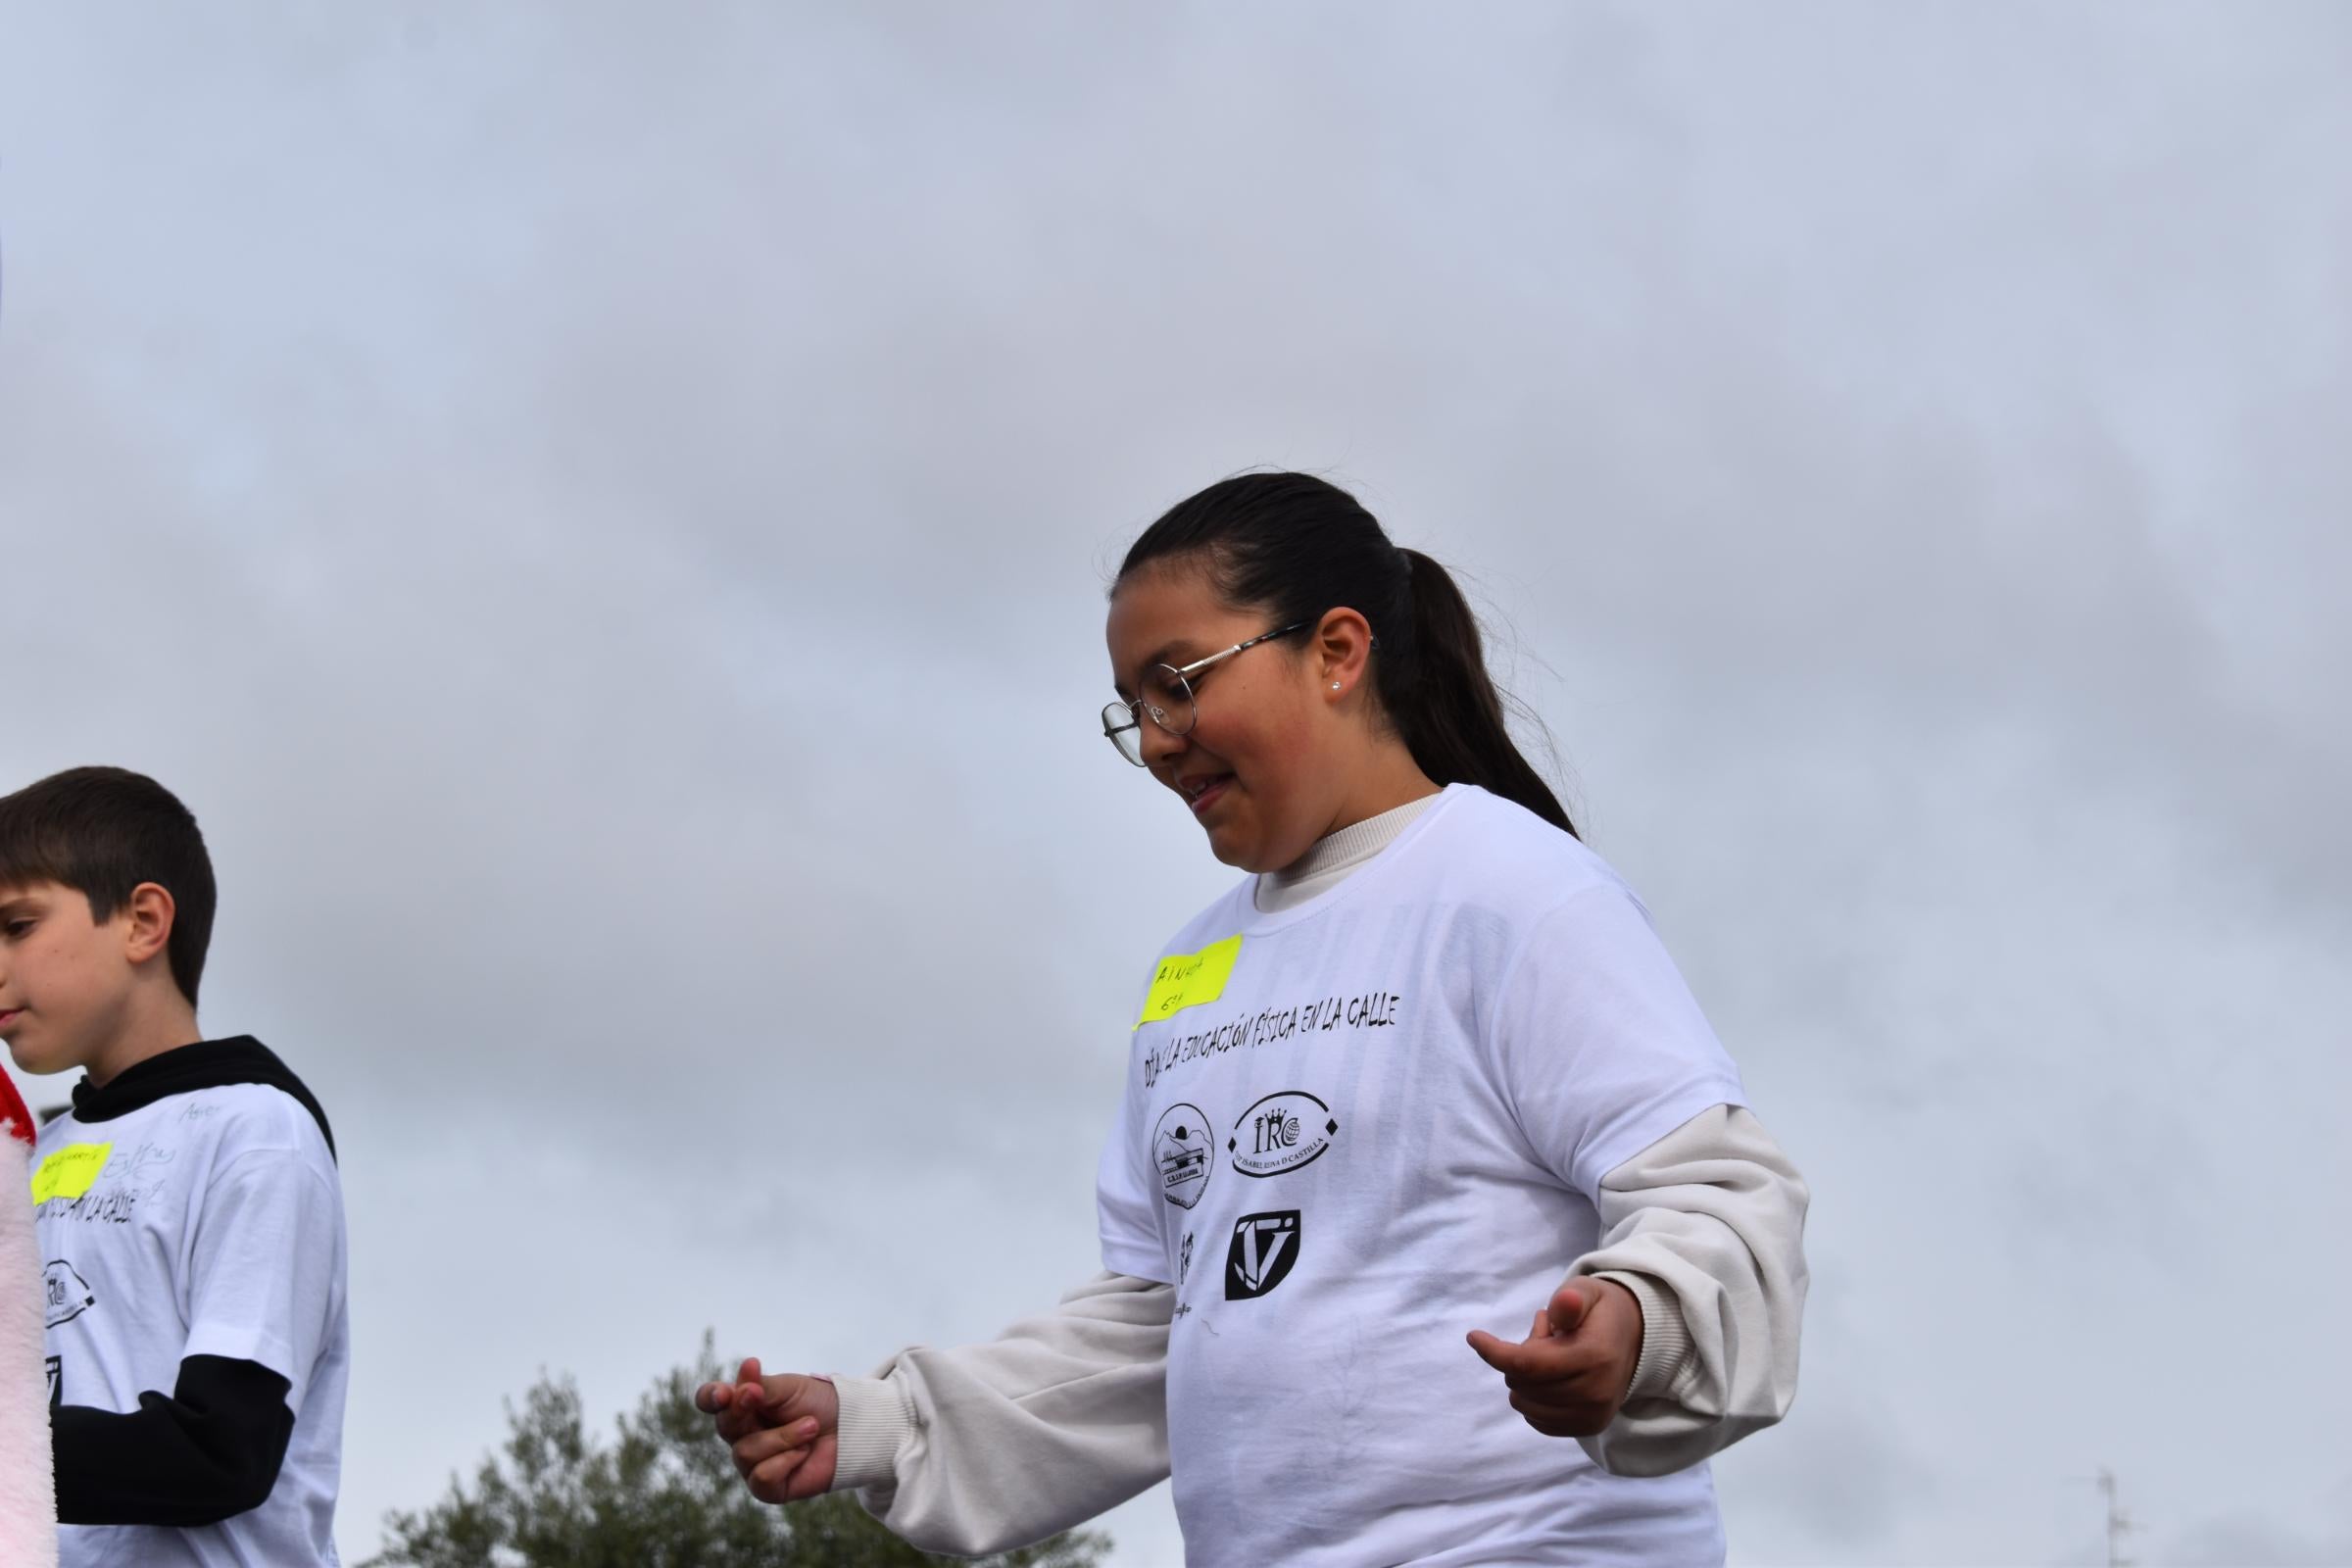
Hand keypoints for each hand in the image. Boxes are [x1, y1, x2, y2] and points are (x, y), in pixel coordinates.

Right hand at [693, 1357, 840, 1501]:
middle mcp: (742, 1435)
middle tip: (759, 1395)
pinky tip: (804, 1452)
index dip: (710, 1397)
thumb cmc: (817, 1404)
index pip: (711, 1401)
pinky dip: (787, 1460)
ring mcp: (753, 1463)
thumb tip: (734, 1389)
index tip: (724, 1393)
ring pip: (746, 1452)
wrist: (851, 1427)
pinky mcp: (768, 1488)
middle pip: (725, 1425)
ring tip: (810, 1427)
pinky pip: (762, 1477)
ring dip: (783, 1436)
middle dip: (742, 1408)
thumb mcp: (788, 1387)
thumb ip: (759, 1387)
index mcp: (743, 1406)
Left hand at [1465, 1278, 1644, 1437]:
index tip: (1474, 1336)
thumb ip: (1570, 1299)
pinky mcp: (1588, 1428)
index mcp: (1594, 1356)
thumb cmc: (1601, 1312)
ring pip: (1524, 1404)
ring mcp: (1592, 1416)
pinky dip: (1534, 1398)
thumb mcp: (1587, 1291)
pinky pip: (1536, 1420)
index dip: (1494, 1352)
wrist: (1636, 1341)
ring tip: (1551, 1356)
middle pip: (1522, 1384)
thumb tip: (1562, 1304)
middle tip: (1544, 1337)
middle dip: (1518, 1358)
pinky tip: (1553, 1378)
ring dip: (1526, 1380)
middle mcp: (1595, 1393)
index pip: (1528, 1364)